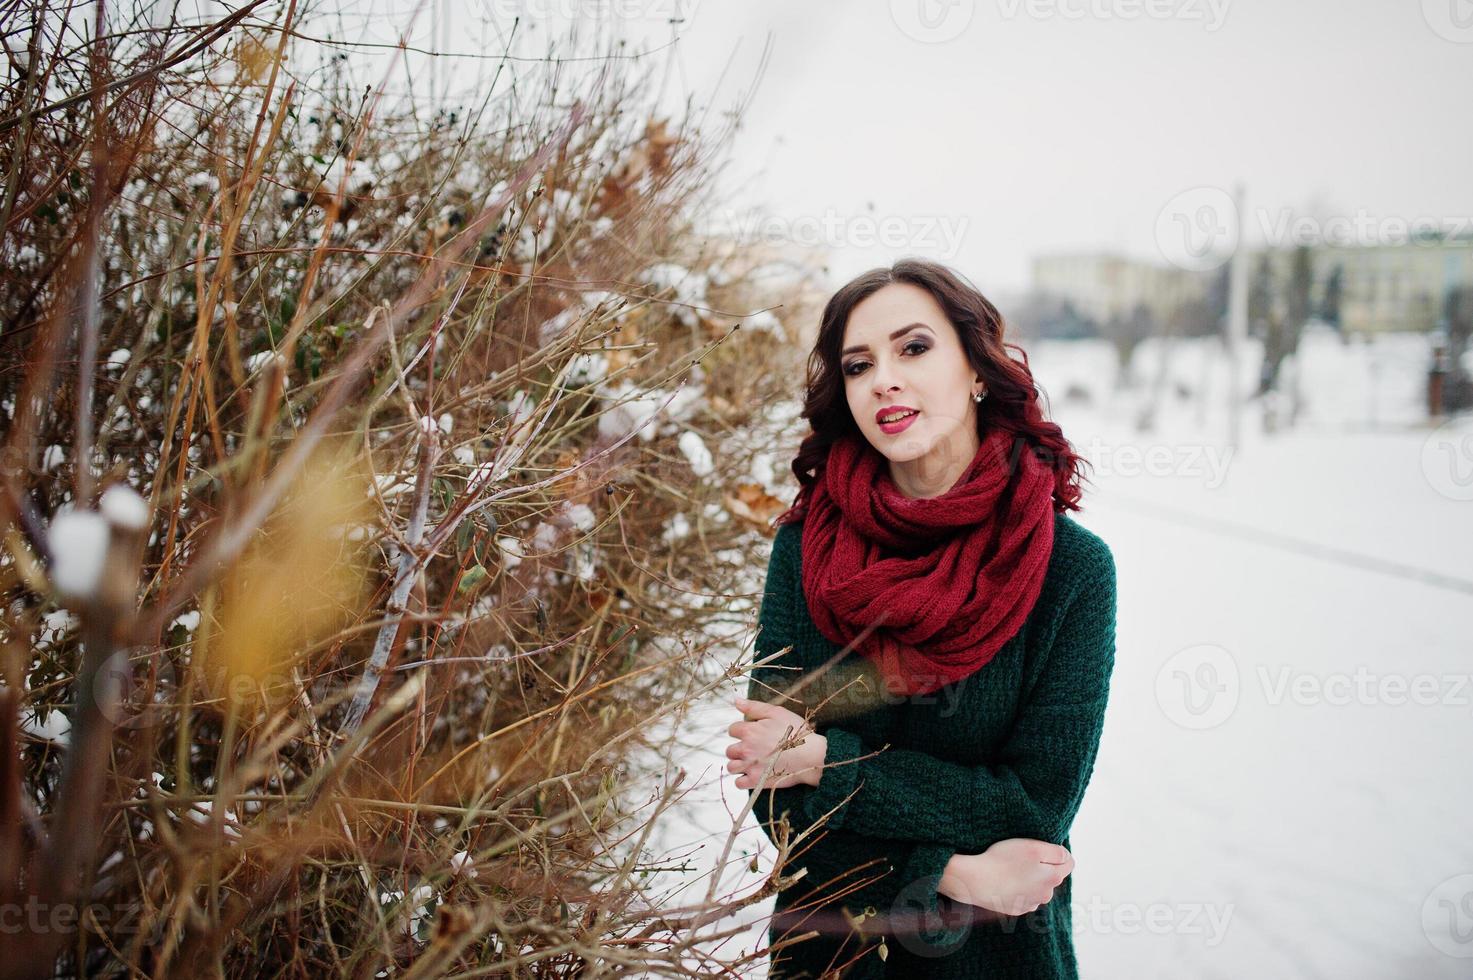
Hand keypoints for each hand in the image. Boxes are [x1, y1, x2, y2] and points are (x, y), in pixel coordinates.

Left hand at [726, 696, 825, 790]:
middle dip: (739, 749)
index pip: (733, 730)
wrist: (812, 756)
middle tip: (754, 750)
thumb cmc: (796, 732)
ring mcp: (750, 766)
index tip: (754, 735)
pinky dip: (743, 780)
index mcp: (749, 731)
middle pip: (730, 750)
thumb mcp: (777, 712)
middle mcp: (746, 748)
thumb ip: (754, 706)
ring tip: (752, 763)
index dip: (742, 731)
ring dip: (739, 765)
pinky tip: (753, 775)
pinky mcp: (756, 781)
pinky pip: (738, 783)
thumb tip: (735, 700)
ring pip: (732, 767)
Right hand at [938, 840, 1073, 916]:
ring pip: (1037, 887)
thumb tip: (1066, 856)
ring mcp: (1030, 904)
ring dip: (1030, 878)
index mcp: (1053, 878)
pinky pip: (1023, 896)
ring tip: (1011, 868)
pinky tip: (1004, 880)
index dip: (1057, 851)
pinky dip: (1017, 888)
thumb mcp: (1033, 847)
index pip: (1068, 863)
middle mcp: (1045, 895)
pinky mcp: (1015, 909)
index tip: (1040, 847)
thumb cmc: (1003, 860)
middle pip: (1052, 875)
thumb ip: (1056, 852)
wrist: (975, 881)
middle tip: (1022, 856)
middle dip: (1043, 866)